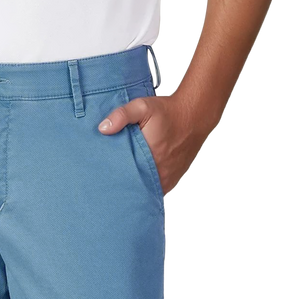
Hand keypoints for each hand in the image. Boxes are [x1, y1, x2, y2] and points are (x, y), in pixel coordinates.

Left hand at [98, 92, 217, 195]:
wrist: (194, 116)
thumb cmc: (167, 112)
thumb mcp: (142, 107)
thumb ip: (122, 115)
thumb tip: (103, 128)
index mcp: (148, 159)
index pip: (124, 178)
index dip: (113, 178)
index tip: (104, 174)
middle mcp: (158, 174)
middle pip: (133, 187)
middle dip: (122, 184)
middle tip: (110, 179)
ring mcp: (166, 180)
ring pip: (144, 191)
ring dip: (135, 187)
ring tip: (123, 179)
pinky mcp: (171, 182)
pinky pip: (154, 190)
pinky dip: (146, 187)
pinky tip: (138, 179)